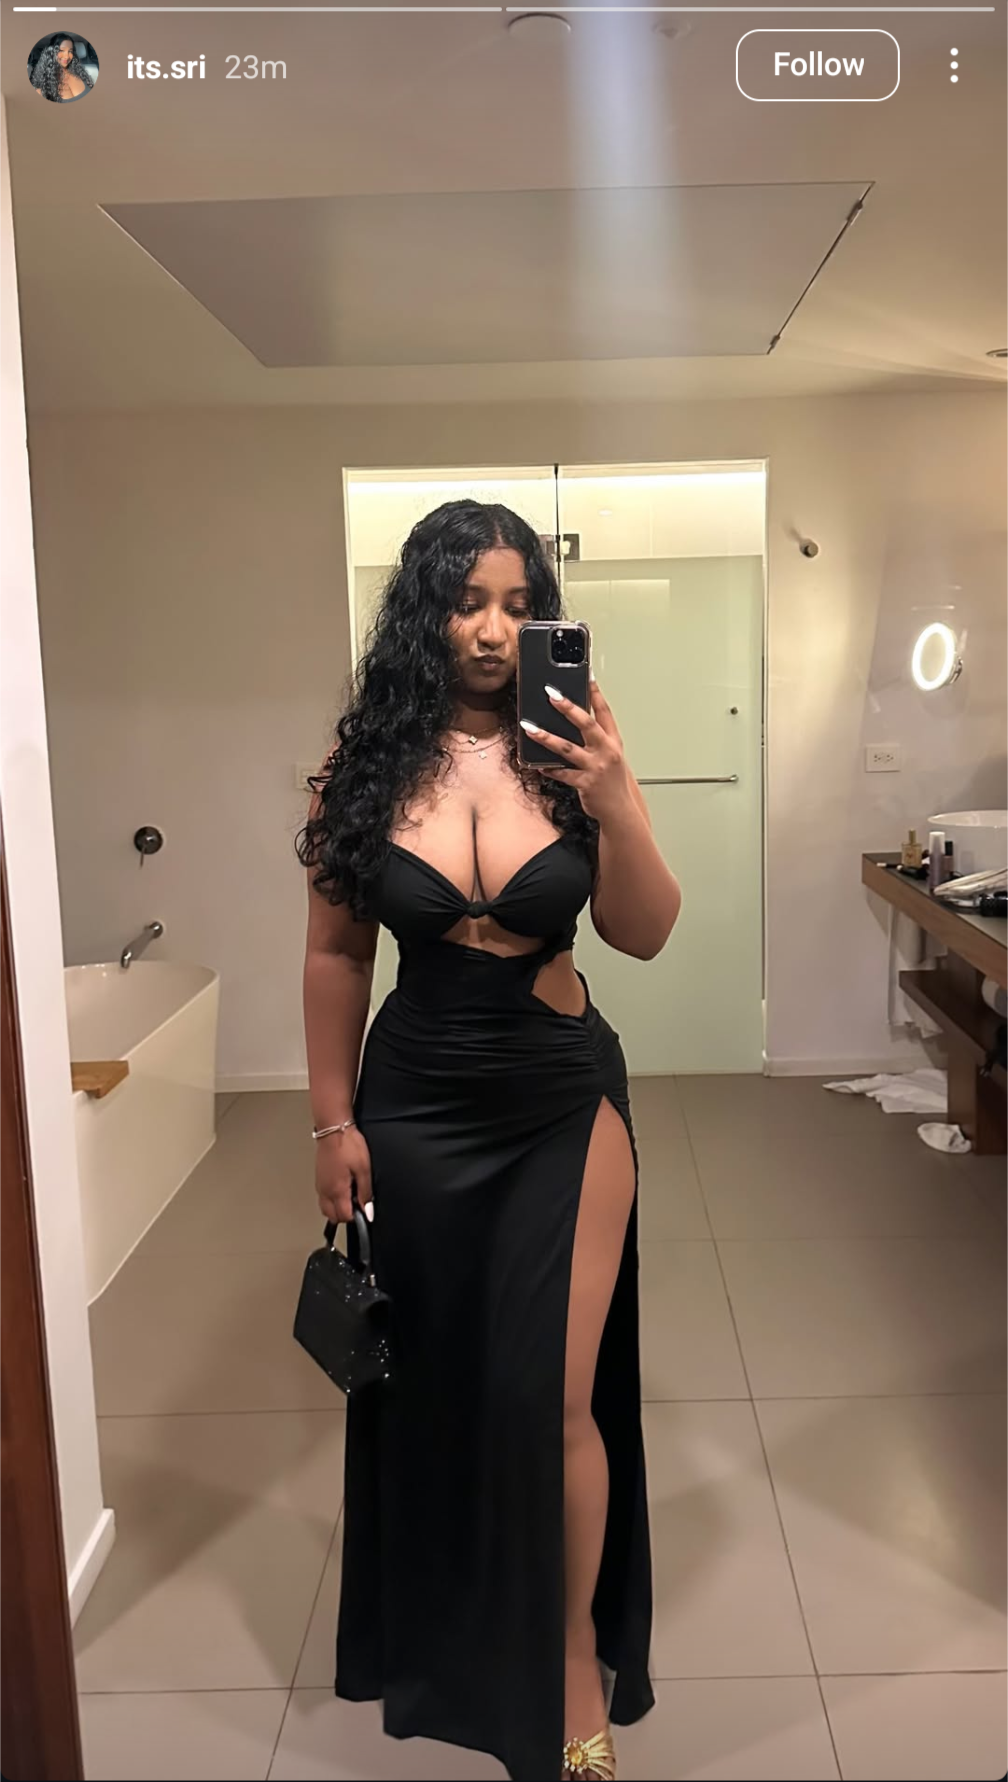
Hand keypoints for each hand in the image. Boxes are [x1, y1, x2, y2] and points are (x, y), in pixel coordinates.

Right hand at [315, 1127, 372, 1225]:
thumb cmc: (348, 1145)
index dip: (356, 1217)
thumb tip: (368, 1211)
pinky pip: (323, 1197)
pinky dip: (331, 1199)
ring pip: (325, 1208)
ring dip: (336, 1208)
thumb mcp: (364, 1169)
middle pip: (333, 1216)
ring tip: (349, 1195)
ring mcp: (320, 1185)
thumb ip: (365, 1192)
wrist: (334, 1129)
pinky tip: (341, 1188)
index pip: (344, 1217)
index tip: (364, 1209)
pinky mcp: (318, 1178)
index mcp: (337, 1191)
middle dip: (345, 1215)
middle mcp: (325, 1191)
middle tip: (357, 1203)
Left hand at [521, 679, 633, 823]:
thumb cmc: (612, 782)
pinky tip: (536, 764)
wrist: (620, 810)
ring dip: (545, 737)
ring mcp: (596, 767)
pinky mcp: (585, 783)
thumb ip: (595, 740)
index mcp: (613, 742)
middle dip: (568, 708)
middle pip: (586, 724)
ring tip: (529, 727)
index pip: (605, 712)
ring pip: (567, 748)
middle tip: (551, 694)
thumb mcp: (610, 756)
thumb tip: (571, 722)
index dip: (596, 693)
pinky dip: (548, 768)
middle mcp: (606, 751)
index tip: (586, 676)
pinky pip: (561, 773)